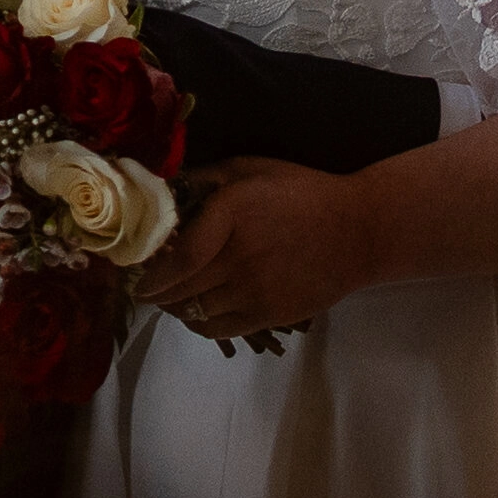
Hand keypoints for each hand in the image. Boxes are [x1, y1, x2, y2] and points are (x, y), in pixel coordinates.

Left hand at [136, 157, 377, 340]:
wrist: (358, 230)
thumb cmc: (302, 193)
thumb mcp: (252, 169)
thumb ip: (205, 179)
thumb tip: (163, 191)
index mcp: (230, 215)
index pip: (179, 258)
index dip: (152, 275)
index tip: (139, 277)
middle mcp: (238, 257)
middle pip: (181, 288)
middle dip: (157, 292)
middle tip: (148, 290)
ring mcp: (254, 290)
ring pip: (196, 311)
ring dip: (177, 308)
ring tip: (171, 300)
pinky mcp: (268, 314)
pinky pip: (219, 328)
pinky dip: (200, 324)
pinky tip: (197, 314)